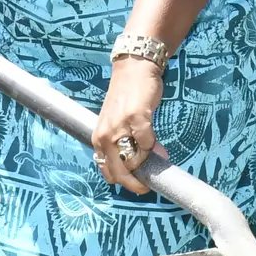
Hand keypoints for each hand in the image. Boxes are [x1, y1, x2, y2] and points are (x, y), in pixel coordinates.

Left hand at [92, 59, 166, 194]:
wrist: (134, 69)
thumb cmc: (127, 98)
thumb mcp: (118, 124)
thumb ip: (128, 143)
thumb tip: (146, 163)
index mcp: (98, 138)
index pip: (107, 171)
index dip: (123, 181)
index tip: (137, 184)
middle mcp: (105, 135)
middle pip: (119, 172)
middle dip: (135, 183)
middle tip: (147, 186)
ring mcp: (119, 127)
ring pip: (134, 160)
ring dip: (147, 161)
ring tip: (157, 154)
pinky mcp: (136, 118)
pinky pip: (147, 143)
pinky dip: (153, 145)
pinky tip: (156, 141)